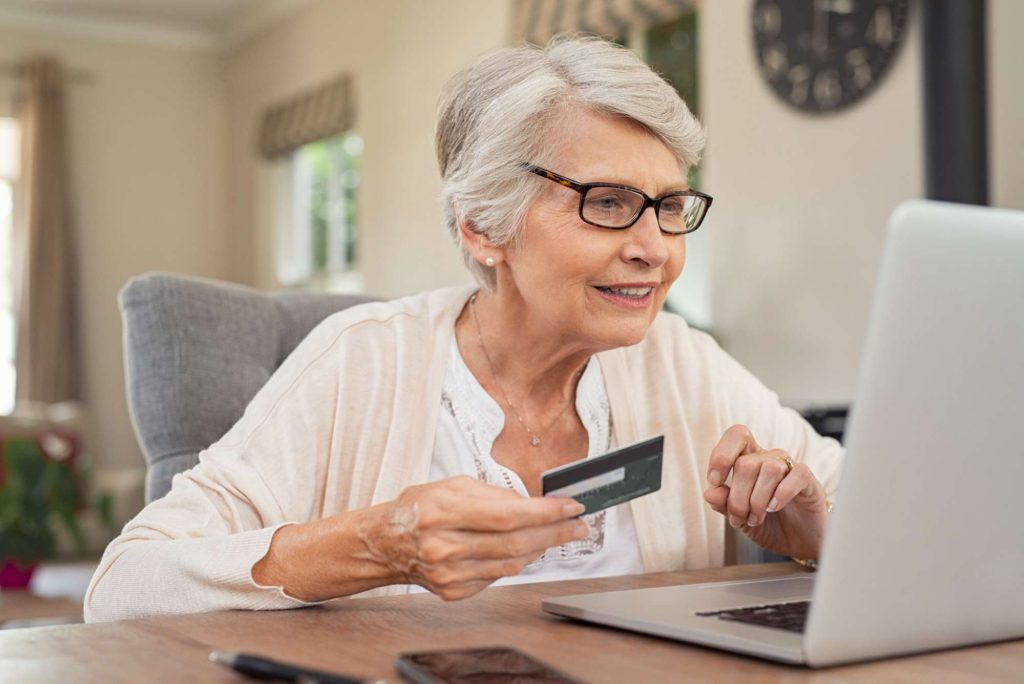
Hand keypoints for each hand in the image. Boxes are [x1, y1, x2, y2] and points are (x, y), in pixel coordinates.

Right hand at [362, 476, 587, 599]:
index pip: (507, 515)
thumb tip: (534, 503)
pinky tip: (529, 549)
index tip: (571, 506)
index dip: (545, 513)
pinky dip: (517, 561)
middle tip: (580, 524)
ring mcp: (450, 573)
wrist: (384, 544)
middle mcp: (445, 546)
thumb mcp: (452, 486)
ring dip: (542, 548)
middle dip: (555, 532)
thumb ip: (493, 495)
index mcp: (444, 512)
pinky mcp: (454, 591)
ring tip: (562, 534)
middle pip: (515, 543)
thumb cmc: (419, 508)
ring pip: (511, 563)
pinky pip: (497, 576)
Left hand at [703, 425, 828, 558]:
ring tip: (756, 519)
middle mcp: (769, 459)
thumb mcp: (739, 517)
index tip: (715, 482)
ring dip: (757, 500)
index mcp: (749, 459)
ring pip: (769, 469)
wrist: (797, 543)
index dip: (721, 455)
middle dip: (737, 497)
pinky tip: (774, 508)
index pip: (737, 436)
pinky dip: (782, 493)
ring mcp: (789, 468)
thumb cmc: (768, 524)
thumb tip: (709, 492)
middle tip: (739, 518)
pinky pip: (797, 475)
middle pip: (746, 463)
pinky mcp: (808, 481)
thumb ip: (724, 503)